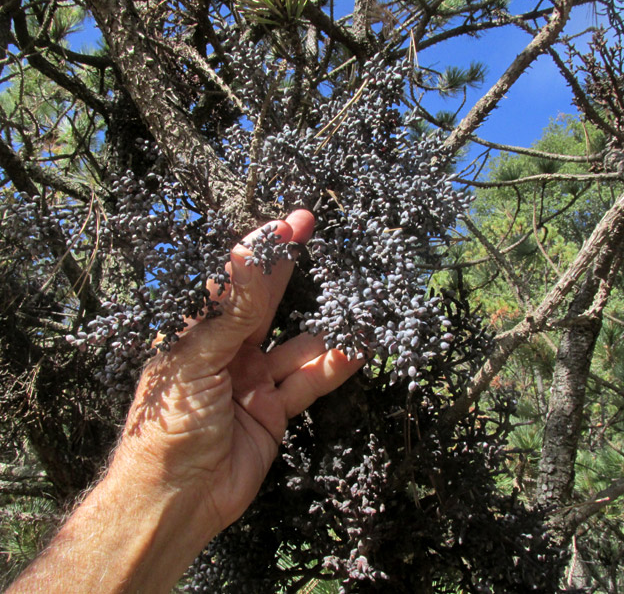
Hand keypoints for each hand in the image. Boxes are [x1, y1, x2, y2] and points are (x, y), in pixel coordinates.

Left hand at [116, 209, 361, 534]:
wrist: (177, 499)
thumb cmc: (169, 427)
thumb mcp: (198, 360)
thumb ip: (231, 311)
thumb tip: (246, 253)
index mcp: (200, 334)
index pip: (235, 281)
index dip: (262, 250)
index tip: (290, 222)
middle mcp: (228, 351)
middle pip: (267, 303)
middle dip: (292, 270)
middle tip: (317, 235)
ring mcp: (254, 380)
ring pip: (298, 346)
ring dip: (326, 331)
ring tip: (356, 308)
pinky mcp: (275, 411)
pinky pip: (309, 383)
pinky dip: (333, 368)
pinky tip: (355, 351)